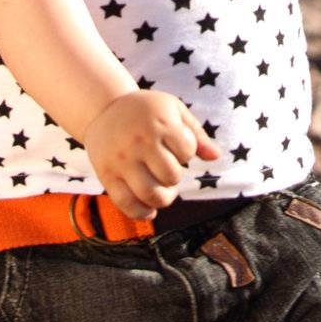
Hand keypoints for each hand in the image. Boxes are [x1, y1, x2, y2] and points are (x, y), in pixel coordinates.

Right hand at [81, 91, 217, 219]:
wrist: (104, 108)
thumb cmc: (147, 110)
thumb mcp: (174, 110)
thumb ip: (197, 134)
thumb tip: (216, 157)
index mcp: (160, 123)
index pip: (187, 152)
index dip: (186, 153)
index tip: (176, 146)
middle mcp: (140, 142)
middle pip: (170, 176)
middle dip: (175, 178)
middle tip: (168, 171)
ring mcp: (122, 160)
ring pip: (149, 194)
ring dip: (163, 199)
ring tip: (164, 193)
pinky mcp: (106, 174)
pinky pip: (124, 202)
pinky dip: (140, 213)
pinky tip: (149, 211)